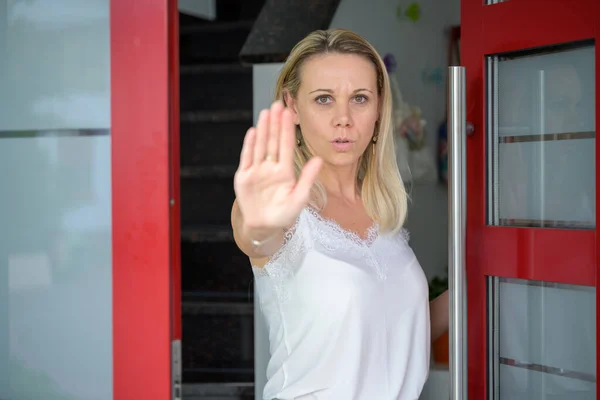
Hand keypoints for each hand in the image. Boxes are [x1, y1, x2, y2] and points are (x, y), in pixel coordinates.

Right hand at [234, 101, 321, 231]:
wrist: (264, 227)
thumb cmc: (284, 214)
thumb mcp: (299, 198)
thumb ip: (308, 178)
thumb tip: (319, 160)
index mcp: (285, 171)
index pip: (286, 146)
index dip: (287, 129)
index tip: (289, 113)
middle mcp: (271, 167)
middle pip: (273, 141)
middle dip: (275, 123)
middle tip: (277, 104)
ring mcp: (257, 171)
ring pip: (260, 146)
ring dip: (263, 130)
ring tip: (266, 112)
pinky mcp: (244, 177)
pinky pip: (247, 158)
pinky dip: (250, 146)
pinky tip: (253, 132)